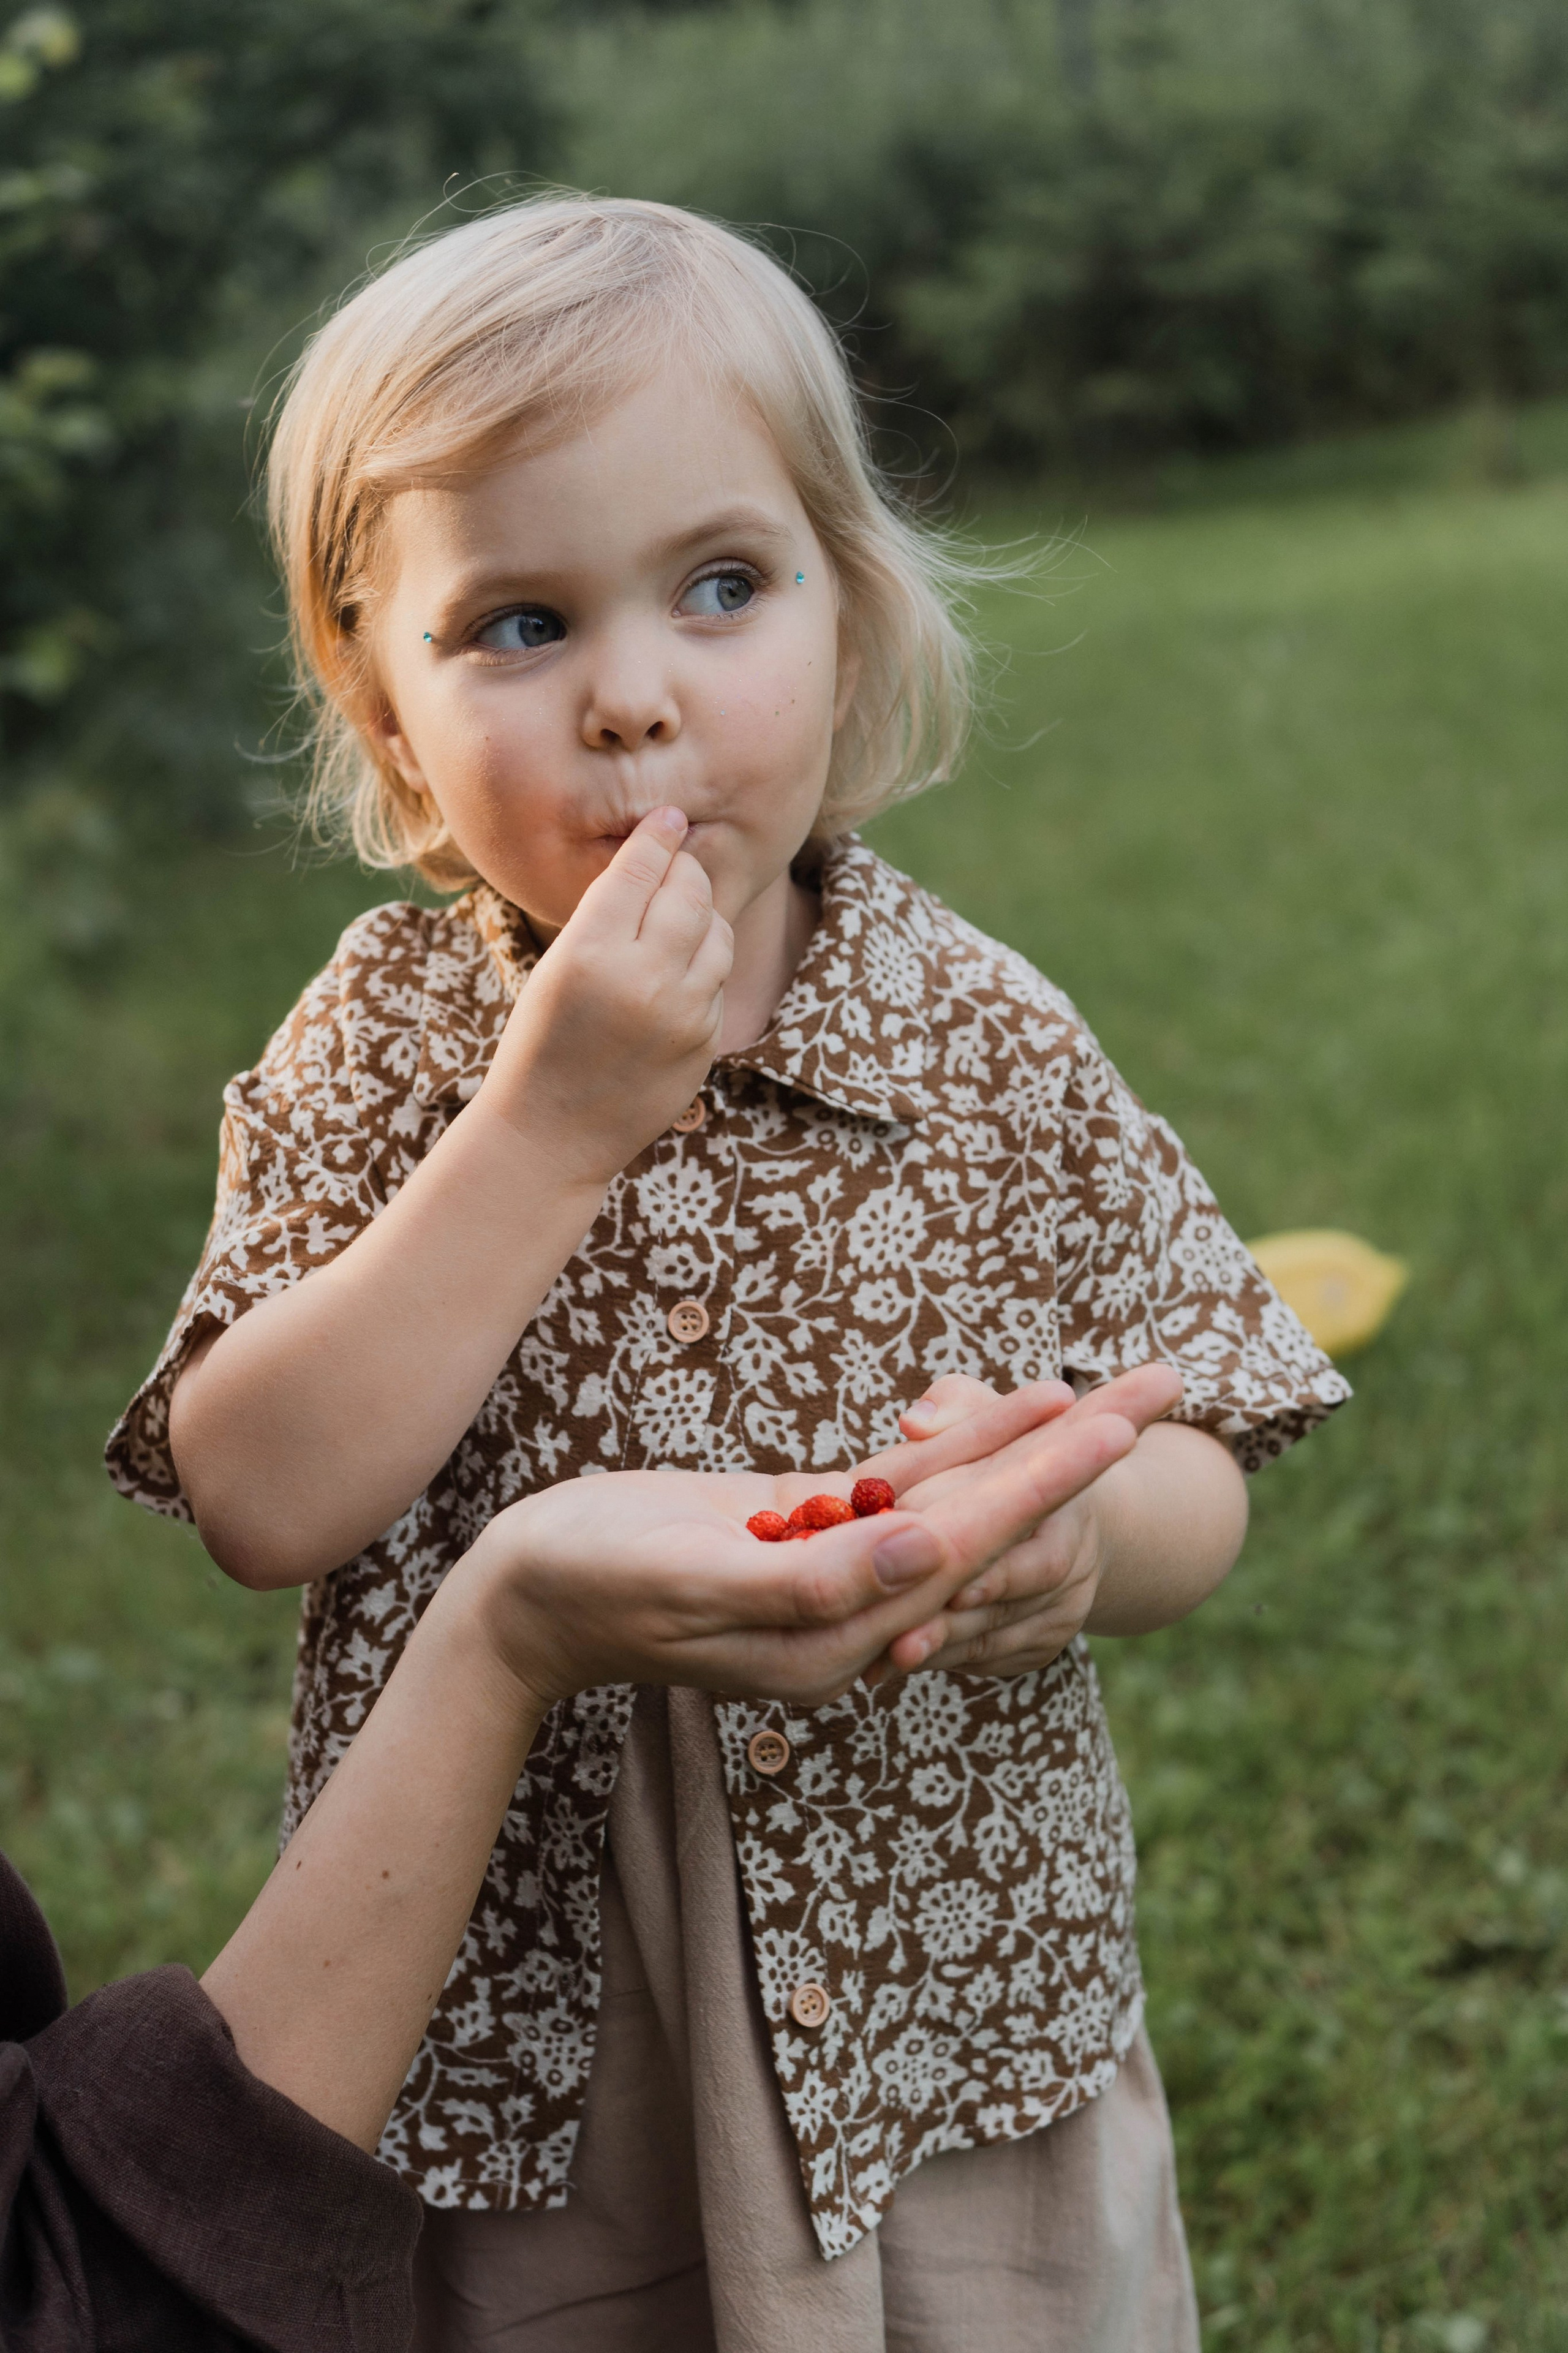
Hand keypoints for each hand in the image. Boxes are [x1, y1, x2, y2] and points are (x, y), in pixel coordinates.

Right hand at [459, 1385, 1154, 1711]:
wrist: (519, 1603)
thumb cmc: (591, 1586)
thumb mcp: (697, 1581)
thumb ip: (821, 1578)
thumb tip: (938, 1551)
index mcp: (842, 1633)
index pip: (975, 1547)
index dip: (1053, 1479)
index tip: (1126, 1426)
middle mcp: (859, 1610)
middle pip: (994, 1519)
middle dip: (1082, 1452)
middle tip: (1170, 1385)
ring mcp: (836, 1569)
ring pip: (959, 1496)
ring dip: (1039, 1440)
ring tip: (1122, 1388)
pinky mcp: (806, 1533)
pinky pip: (903, 1486)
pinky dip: (963, 1444)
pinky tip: (1017, 1407)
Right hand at [482, 805, 733, 1182]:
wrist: (552, 1134)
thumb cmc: (541, 1042)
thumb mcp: (556, 968)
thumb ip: (605, 916)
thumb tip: (655, 856)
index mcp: (591, 953)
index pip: (640, 869)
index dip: (658, 835)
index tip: (671, 816)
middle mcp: (643, 980)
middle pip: (690, 893)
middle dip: (686, 870)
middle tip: (677, 863)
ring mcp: (683, 1015)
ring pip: (717, 933)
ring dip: (702, 915)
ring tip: (680, 916)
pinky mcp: (705, 1042)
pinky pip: (718, 981)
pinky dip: (703, 965)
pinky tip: (677, 971)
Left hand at [860, 1363, 1185, 1683]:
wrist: (1065, 1526)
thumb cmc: (1009, 1454)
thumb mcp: (990, 1417)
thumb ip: (955, 1408)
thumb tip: (915, 1422)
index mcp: (1062, 1496)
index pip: (1018, 1514)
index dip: (966, 1528)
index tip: (913, 1538)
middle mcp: (1069, 1557)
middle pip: (1005, 1586)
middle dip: (949, 1607)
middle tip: (895, 1633)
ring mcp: (1059, 1611)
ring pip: (990, 1633)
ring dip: (934, 1642)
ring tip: (876, 1656)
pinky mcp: (1036, 1648)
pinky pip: (983, 1660)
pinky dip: (937, 1659)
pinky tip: (885, 1662)